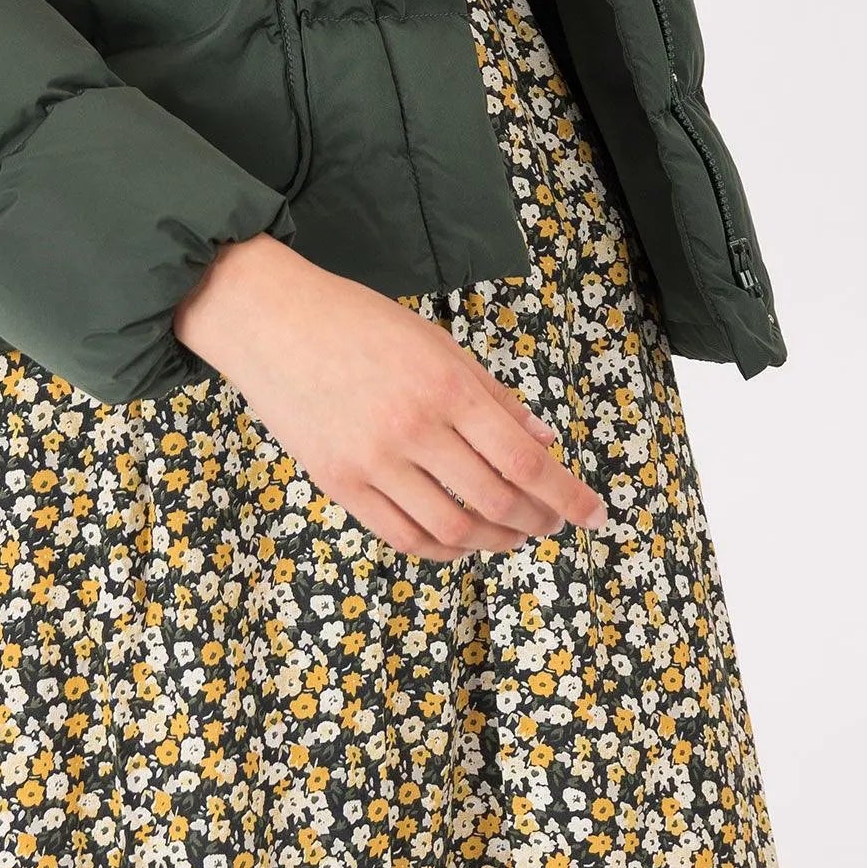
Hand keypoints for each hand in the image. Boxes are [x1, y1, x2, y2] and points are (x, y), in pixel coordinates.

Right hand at [174, 233, 609, 561]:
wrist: (270, 320)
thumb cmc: (357, 321)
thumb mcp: (438, 343)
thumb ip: (494, 397)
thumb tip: (545, 443)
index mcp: (446, 387)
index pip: (526, 461)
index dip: (569, 496)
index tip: (596, 514)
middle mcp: (413, 429)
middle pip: (497, 501)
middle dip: (539, 520)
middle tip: (554, 521)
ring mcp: (372, 462)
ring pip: (453, 529)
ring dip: (495, 540)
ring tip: (512, 532)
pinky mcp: (339, 483)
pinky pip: (403, 536)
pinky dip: (443, 547)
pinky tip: (462, 538)